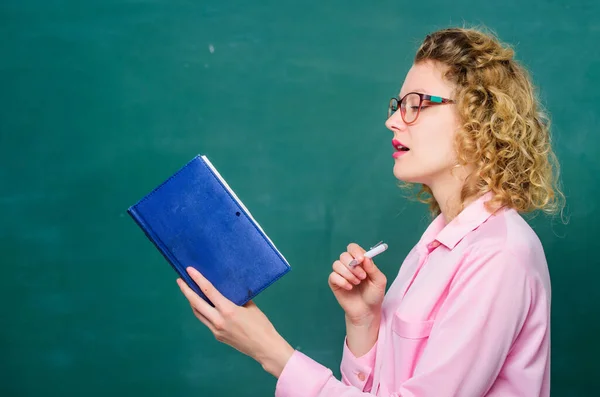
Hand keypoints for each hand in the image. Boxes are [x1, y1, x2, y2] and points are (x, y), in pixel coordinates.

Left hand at [177, 267, 294, 377]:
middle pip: (196, 303)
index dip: (197, 279)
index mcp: (228, 310)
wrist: (264, 347)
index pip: (208, 291)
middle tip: (179, 280)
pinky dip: (201, 311)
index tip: (189, 271)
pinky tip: (203, 306)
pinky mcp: (217, 336)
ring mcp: (216, 330)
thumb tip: (229, 291)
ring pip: (198, 313)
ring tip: (188, 292)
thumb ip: (237, 299)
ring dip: (191, 302)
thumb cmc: (261, 325)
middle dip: (186, 291)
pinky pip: (205, 321)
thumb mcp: (251, 307)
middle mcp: (218, 320)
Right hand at [328, 243, 386, 325]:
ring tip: (357, 283)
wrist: (367, 311)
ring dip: (348, 274)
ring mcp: (341, 274)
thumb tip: (365, 257)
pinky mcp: (334, 283)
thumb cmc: (374, 295)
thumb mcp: (379, 281)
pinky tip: (349, 288)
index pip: (353, 248)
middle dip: (352, 265)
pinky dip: (342, 281)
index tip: (361, 260)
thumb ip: (373, 268)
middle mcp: (349, 265)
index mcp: (360, 261)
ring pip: (336, 264)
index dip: (355, 251)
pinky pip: (333, 276)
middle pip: (343, 255)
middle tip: (362, 276)